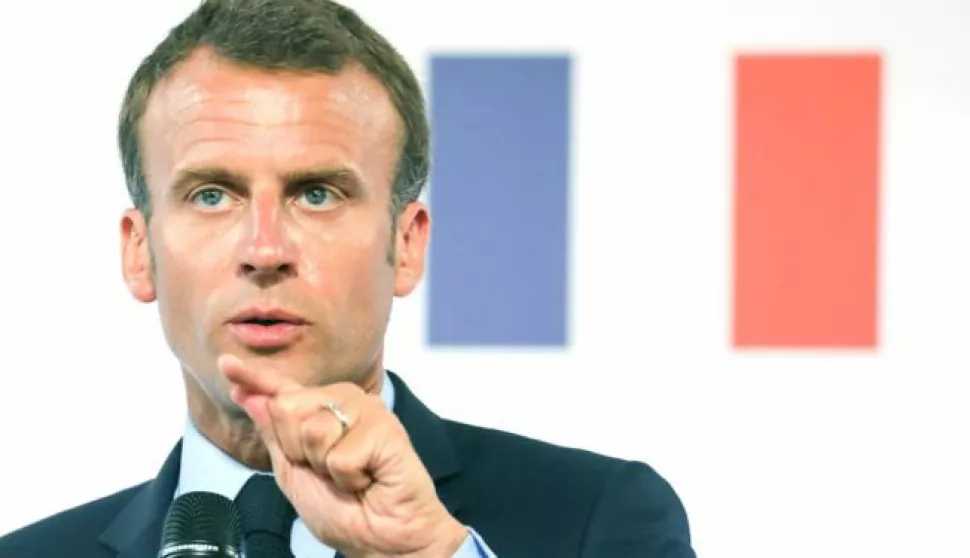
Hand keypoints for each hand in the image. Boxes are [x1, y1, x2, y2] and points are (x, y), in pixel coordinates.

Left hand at [220, 355, 467, 557]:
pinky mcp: (387, 428)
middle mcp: (344, 401)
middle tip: (328, 472)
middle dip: (298, 450)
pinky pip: (341, 452)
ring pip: (313, 428)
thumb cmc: (344, 510)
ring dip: (324, 465)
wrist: (381, 539)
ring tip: (351, 476)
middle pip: (288, 407)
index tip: (225, 363)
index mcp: (320, 411)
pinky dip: (348, 477)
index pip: (281, 390)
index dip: (253, 377)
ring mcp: (368, 411)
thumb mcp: (293, 473)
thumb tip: (251, 396)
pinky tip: (367, 479)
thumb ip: (274, 434)